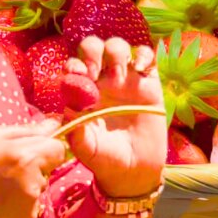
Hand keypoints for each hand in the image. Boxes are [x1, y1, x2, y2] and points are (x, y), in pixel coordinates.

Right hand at [0, 120, 65, 217]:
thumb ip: (26, 131)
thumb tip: (55, 124)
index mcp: (25, 157)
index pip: (57, 149)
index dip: (42, 150)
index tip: (23, 154)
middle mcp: (32, 185)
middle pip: (47, 172)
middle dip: (32, 170)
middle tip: (0, 173)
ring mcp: (29, 210)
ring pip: (38, 193)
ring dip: (23, 191)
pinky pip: (28, 212)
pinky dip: (16, 210)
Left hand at [64, 36, 166, 197]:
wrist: (134, 170)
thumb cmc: (104, 158)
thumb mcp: (87, 149)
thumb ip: (76, 133)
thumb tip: (68, 111)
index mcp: (81, 92)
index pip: (73, 66)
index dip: (74, 64)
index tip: (81, 75)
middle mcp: (101, 81)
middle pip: (93, 48)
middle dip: (93, 52)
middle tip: (96, 71)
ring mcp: (125, 80)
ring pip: (117, 47)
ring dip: (116, 52)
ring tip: (120, 76)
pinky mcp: (148, 83)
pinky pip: (147, 56)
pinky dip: (145, 55)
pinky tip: (142, 70)